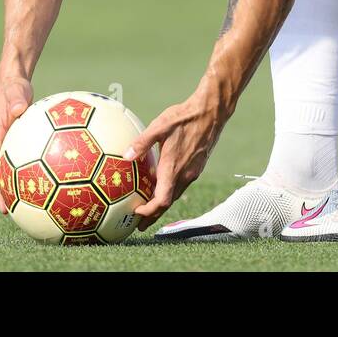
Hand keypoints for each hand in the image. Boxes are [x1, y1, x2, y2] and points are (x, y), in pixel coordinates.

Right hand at [0, 76, 32, 213]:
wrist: (14, 82)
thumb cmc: (15, 87)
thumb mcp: (16, 91)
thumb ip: (16, 100)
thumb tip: (19, 109)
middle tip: (6, 210)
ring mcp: (5, 144)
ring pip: (7, 170)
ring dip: (11, 188)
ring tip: (21, 209)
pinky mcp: (15, 144)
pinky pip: (18, 164)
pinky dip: (24, 176)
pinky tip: (40, 186)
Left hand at [124, 86, 229, 229]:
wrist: (211, 113)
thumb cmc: (185, 117)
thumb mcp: (160, 126)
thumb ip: (142, 142)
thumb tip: (125, 155)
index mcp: (174, 168)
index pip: (162, 200)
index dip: (149, 211)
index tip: (137, 214)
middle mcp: (185, 175)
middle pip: (168, 202)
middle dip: (153, 215)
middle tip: (139, 223)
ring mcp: (193, 172)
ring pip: (176, 194)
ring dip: (162, 203)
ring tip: (148, 208)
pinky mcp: (197, 166)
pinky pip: (182, 184)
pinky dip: (170, 190)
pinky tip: (162, 184)